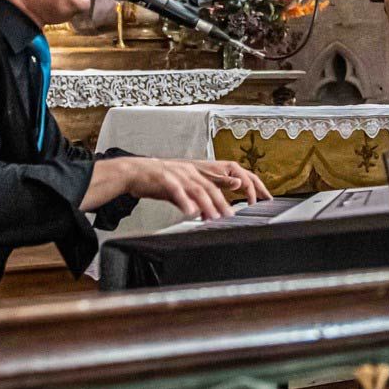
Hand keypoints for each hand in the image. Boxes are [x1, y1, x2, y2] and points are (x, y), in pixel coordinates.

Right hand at [116, 156, 267, 219]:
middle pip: (211, 187)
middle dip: (223, 202)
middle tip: (231, 217)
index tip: (254, 200)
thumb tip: (214, 207)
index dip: (241, 186)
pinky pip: (176, 191)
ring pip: (196, 189)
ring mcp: (178, 174)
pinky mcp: (163, 179)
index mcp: (198, 171)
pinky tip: (190, 212)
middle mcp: (191, 170)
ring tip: (214, 217)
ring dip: (207, 204)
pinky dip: (184, 201)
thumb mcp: (185, 186)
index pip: (224, 178)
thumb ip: (201, 194)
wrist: (134, 172)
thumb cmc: (160, 181)